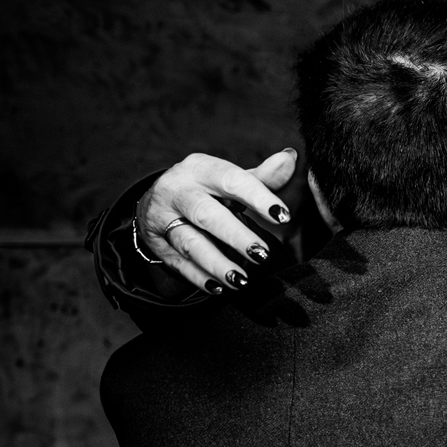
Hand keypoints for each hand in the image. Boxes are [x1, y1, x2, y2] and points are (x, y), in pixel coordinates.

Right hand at [133, 150, 297, 294]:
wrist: (157, 200)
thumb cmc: (206, 189)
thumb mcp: (228, 178)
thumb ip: (261, 176)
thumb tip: (290, 158)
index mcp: (200, 169)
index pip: (231, 180)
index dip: (258, 197)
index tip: (283, 216)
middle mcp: (177, 190)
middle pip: (205, 213)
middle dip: (235, 235)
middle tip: (262, 254)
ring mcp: (162, 217)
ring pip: (189, 243)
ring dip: (216, 264)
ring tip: (241, 280)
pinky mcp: (157, 243)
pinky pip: (178, 264)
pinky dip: (198, 278)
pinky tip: (218, 288)